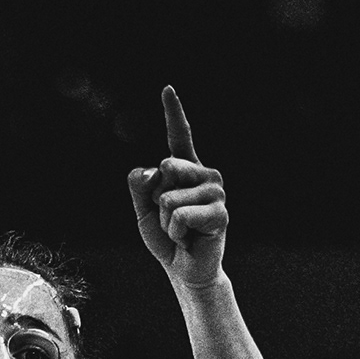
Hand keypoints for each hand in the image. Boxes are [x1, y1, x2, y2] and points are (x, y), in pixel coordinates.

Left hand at [128, 87, 226, 290]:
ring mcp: (215, 191)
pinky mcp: (220, 213)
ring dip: (165, 221)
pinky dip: (174, 232)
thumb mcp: (142, 210)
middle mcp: (204, 173)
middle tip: (170, 218)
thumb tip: (154, 169)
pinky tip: (187, 238)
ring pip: (169, 198)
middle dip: (156, 200)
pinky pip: (180, 216)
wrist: (184, 269)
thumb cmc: (165, 237)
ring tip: (180, 230)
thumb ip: (139, 185)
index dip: (173, 112)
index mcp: (185, 167)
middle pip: (165, 168)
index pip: (179, 136)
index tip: (167, 89)